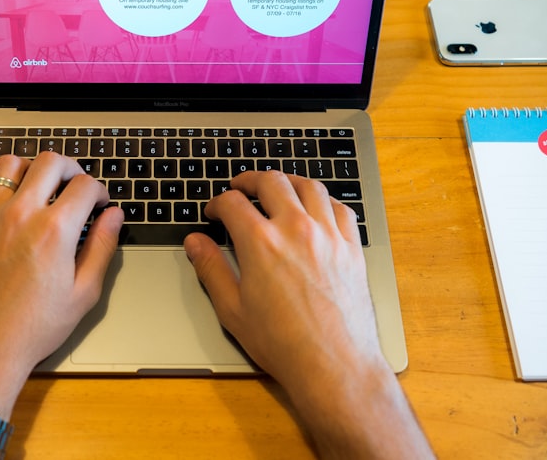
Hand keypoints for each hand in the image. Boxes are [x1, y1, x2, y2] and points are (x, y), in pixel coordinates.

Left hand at [0, 152, 122, 419]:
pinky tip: (0, 192)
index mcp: (55, 230)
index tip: (99, 203)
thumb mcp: (84, 293)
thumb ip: (102, 248)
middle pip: (49, 162)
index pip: (84, 186)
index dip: (99, 190)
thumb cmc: (35, 328)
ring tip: (39, 184)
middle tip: (75, 185)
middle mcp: (21, 215)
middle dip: (70, 168)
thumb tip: (114, 216)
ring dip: (29, 167)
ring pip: (9, 164)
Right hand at [184, 170, 431, 458]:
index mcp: (261, 242)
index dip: (217, 203)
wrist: (333, 364)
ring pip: (308, 187)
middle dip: (250, 180)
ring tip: (278, 187)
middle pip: (271, 182)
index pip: (232, 203)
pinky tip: (317, 207)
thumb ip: (211, 269)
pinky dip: (324, 200)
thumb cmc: (283, 343)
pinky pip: (340, 208)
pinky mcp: (351, 247)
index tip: (214, 212)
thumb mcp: (232, 309)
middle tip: (241, 187)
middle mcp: (295, 229)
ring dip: (288, 182)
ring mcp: (328, 235)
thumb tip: (195, 243)